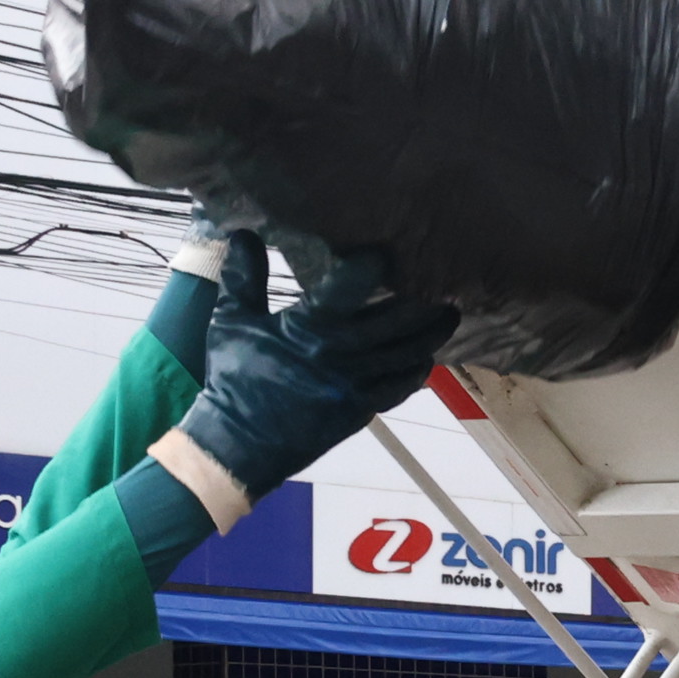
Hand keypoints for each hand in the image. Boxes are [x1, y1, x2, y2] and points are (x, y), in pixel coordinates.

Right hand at [175, 256, 461, 488]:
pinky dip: (418, 369)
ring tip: (447, 313)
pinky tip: (426, 355)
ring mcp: (357, 385)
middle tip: (443, 280)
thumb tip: (243, 232)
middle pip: (397, 320)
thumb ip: (243, 278)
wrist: (240, 445)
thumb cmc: (235, 379)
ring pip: (408, 353)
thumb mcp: (231, 323)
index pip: (349, 287)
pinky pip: (401, 387)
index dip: (371, 265)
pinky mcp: (363, 409)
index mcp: (309, 329)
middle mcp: (341, 355)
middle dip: (423, 300)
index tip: (388, 247)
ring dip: (431, 333)